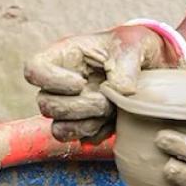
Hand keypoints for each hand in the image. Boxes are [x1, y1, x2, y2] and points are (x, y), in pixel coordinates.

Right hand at [23, 25, 175, 141]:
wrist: (152, 66)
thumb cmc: (135, 47)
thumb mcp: (133, 45)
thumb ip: (124, 67)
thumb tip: (117, 94)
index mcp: (65, 56)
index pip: (33, 70)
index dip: (50, 81)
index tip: (80, 83)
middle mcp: (61, 83)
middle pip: (45, 105)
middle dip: (78, 107)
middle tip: (106, 100)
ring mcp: (70, 106)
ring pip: (58, 128)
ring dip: (86, 124)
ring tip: (110, 111)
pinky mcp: (84, 124)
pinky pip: (78, 140)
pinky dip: (97, 134)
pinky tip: (114, 121)